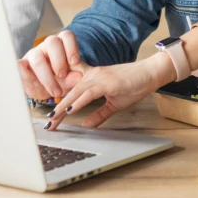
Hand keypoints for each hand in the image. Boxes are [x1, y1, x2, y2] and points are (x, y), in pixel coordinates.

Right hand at [19, 30, 90, 101]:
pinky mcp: (21, 65)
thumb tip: (79, 76)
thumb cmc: (58, 81)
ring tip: (55, 90)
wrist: (42, 90)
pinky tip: (32, 83)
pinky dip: (24, 72)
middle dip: (59, 60)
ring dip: (46, 74)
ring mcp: (33, 55)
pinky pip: (19, 64)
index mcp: (61, 45)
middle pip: (52, 42)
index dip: (72, 47)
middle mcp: (46, 46)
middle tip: (63, 75)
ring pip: (37, 56)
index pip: (67, 36)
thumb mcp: (67, 81)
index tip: (75, 62)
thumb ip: (73, 78)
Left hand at [46, 53, 175, 130]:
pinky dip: (79, 101)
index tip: (52, 118)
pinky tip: (70, 109)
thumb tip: (86, 124)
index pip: (72, 91)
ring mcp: (99, 77)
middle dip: (57, 109)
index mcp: (92, 79)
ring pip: (76, 92)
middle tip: (48, 124)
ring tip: (53, 119)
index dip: (60, 104)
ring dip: (63, 106)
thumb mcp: (114, 104)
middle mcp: (92, 75)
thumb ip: (99, 114)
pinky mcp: (107, 81)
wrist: (150, 73)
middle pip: (69, 93)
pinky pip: (89, 92)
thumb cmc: (134, 85)